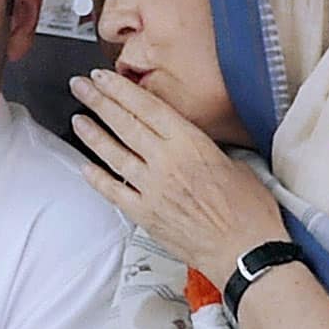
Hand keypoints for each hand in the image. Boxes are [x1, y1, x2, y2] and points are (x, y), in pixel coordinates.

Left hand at [69, 69, 289, 287]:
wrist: (247, 252)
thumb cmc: (249, 211)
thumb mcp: (235, 162)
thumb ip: (206, 148)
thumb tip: (194, 143)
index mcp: (190, 143)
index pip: (146, 106)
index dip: (120, 89)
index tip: (103, 77)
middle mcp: (166, 162)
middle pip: (124, 124)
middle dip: (98, 101)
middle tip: (80, 86)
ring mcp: (152, 189)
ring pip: (113, 154)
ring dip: (92, 134)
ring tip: (79, 119)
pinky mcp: (146, 215)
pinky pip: (114, 192)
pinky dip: (97, 179)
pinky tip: (84, 167)